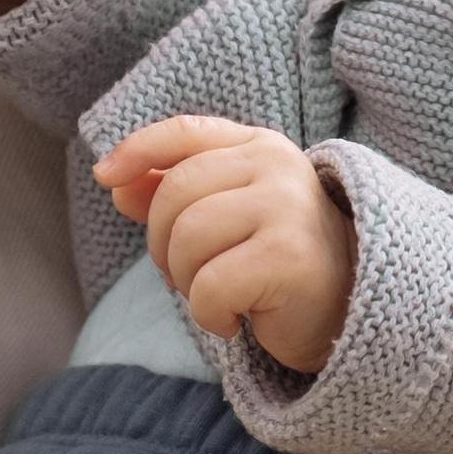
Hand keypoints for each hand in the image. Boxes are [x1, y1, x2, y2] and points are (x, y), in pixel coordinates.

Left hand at [96, 117, 358, 374]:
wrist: (348, 311)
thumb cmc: (278, 261)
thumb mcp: (226, 215)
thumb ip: (173, 192)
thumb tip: (114, 182)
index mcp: (261, 146)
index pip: (186, 132)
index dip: (137, 149)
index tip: (104, 177)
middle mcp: (278, 166)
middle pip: (175, 193)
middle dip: (164, 244)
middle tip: (189, 275)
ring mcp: (287, 207)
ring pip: (188, 238)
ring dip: (187, 282)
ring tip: (217, 296)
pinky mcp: (289, 256)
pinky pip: (211, 285)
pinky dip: (209, 315)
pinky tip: (235, 321)